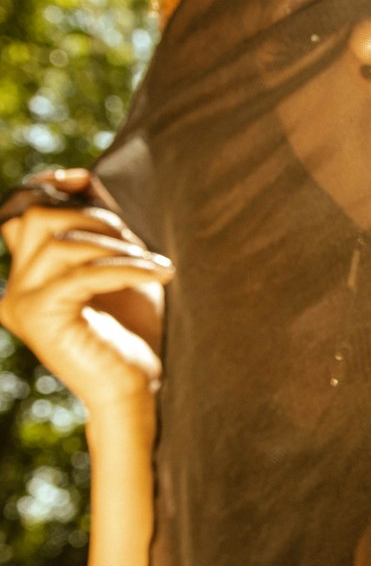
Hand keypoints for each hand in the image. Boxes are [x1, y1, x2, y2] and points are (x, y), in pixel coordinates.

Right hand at [0, 169, 173, 416]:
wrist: (138, 390)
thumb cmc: (136, 332)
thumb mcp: (117, 266)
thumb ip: (98, 229)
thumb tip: (82, 176)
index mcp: (28, 274)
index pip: (19, 212)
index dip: (46, 185)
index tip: (83, 177)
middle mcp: (13, 288)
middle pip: (34, 218)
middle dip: (91, 217)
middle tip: (136, 241)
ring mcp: (21, 304)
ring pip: (59, 243)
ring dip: (116, 246)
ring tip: (155, 264)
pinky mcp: (39, 318)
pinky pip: (82, 274)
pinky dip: (126, 268)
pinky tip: (160, 274)